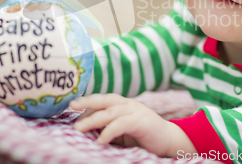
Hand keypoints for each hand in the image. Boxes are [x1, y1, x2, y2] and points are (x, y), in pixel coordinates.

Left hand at [70, 94, 196, 157]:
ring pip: (110, 112)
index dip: (87, 103)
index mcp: (123, 104)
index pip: (102, 100)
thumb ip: (108, 129)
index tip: (72, 107)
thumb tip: (87, 133)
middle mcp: (128, 104)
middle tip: (71, 105)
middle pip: (104, 99)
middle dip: (86, 101)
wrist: (171, 141)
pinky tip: (100, 141)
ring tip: (78, 128)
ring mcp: (136, 111)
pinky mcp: (141, 121)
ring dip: (92, 120)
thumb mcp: (122, 133)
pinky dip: (109, 131)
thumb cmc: (144, 138)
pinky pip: (121, 124)